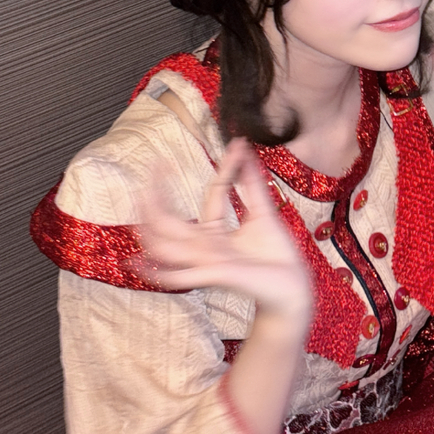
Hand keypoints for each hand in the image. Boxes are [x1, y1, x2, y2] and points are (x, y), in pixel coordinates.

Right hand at [134, 138, 312, 325]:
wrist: (294, 289)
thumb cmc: (277, 257)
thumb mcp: (263, 214)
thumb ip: (252, 185)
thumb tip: (246, 151)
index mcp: (217, 231)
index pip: (212, 194)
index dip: (225, 168)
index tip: (237, 144)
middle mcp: (207, 245)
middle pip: (170, 220)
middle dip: (157, 194)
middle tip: (154, 165)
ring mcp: (210, 260)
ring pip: (167, 245)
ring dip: (150, 225)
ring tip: (140, 197)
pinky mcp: (219, 275)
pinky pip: (184, 275)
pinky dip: (160, 273)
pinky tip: (139, 264)